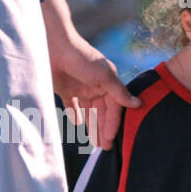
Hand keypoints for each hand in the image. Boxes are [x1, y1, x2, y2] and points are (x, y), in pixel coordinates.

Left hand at [48, 33, 138, 148]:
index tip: (111, 138)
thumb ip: (119, 92)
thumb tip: (138, 104)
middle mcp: (96, 86)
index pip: (114, 107)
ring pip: (90, 111)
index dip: (113, 123)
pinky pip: (73, 105)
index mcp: (108, 83)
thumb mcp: (104, 76)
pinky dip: (77, 114)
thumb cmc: (81, 57)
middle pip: (102, 112)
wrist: (53, 44)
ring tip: (94, 142)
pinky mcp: (65, 88)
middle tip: (105, 146)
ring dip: (92, 126)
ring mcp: (80, 87)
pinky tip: (79, 124)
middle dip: (104, 129)